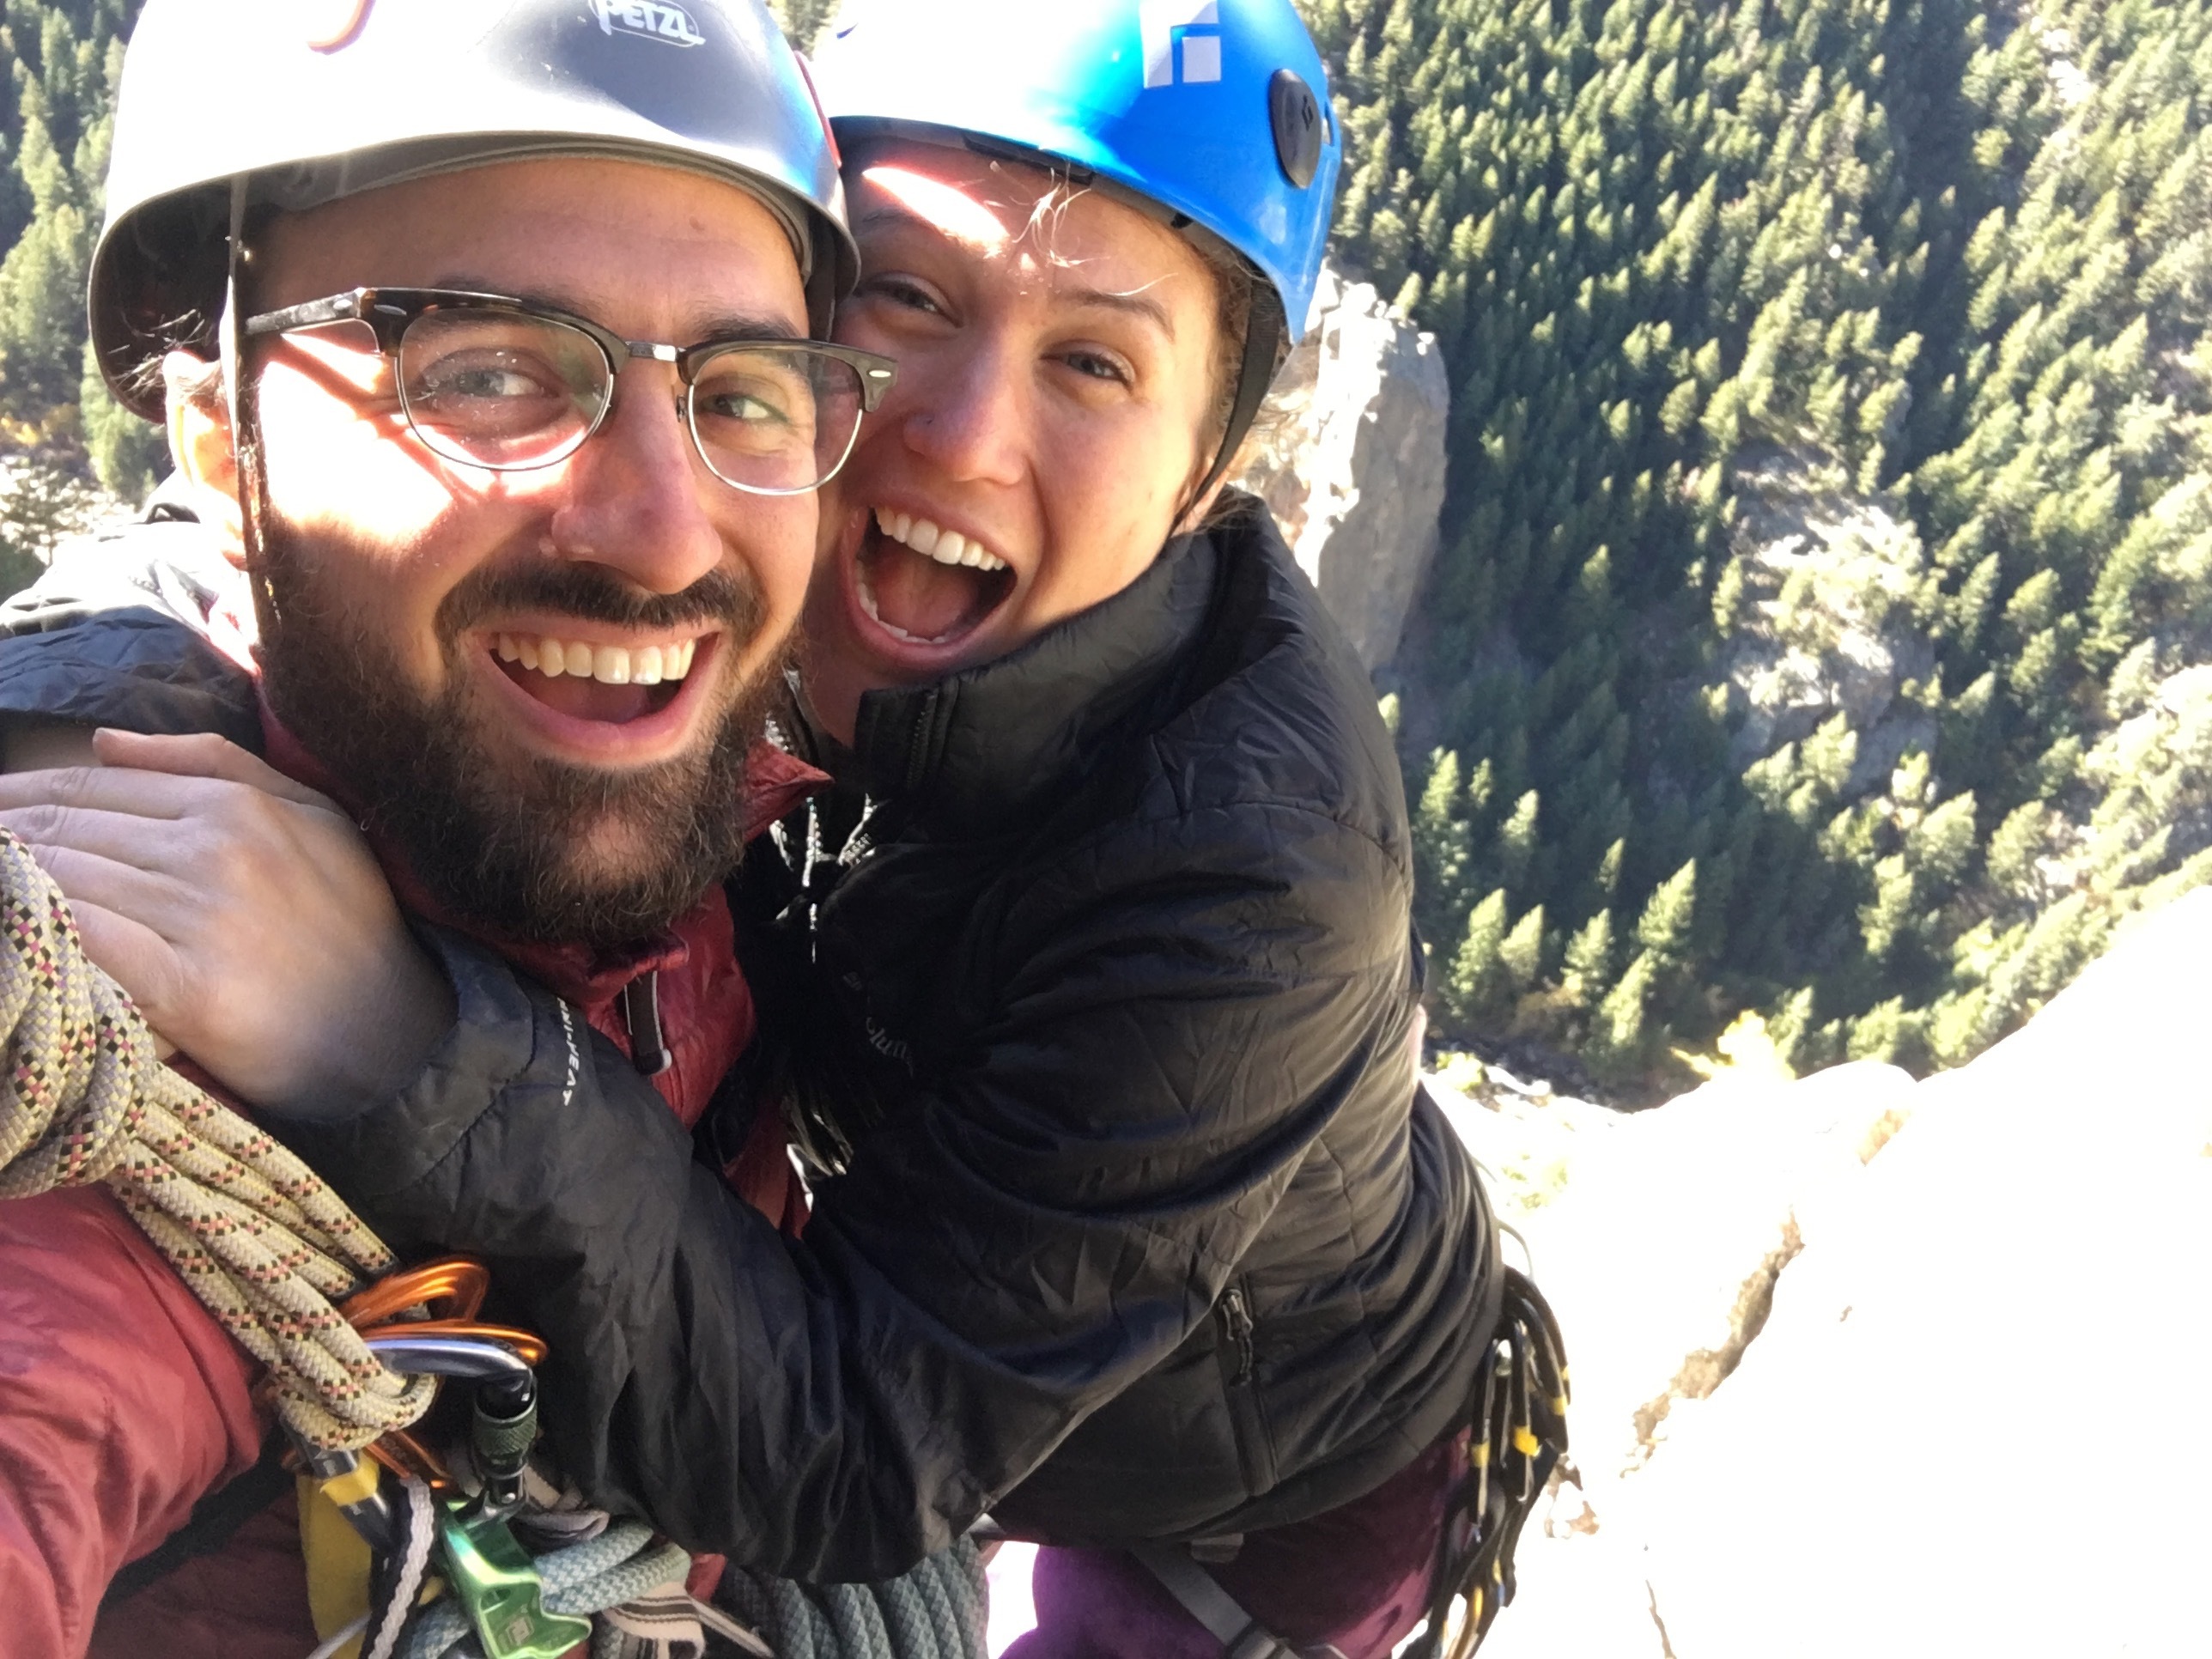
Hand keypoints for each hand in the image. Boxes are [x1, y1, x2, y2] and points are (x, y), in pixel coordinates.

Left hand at [0, 729, 454, 1117]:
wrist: (395, 1034)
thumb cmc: (353, 924)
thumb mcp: (314, 817)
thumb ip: (214, 764)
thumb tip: (103, 742)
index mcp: (238, 805)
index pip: (95, 786)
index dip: (22, 794)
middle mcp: (215, 850)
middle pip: (67, 829)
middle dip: (4, 835)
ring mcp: (200, 918)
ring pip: (63, 880)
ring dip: (13, 880)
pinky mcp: (184, 989)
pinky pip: (81, 940)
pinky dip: (38, 927)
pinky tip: (21, 926)